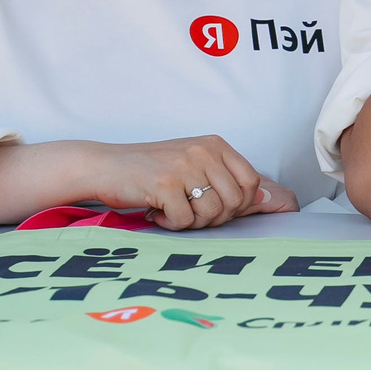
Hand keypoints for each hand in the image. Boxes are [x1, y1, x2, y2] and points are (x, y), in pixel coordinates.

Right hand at [82, 136, 284, 229]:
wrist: (104, 166)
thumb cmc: (151, 170)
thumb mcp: (193, 166)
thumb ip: (226, 181)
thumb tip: (265, 200)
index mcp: (215, 145)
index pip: (251, 181)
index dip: (240, 204)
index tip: (216, 208)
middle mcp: (203, 152)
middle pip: (234, 201)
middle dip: (216, 218)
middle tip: (191, 215)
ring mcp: (184, 166)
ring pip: (212, 213)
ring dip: (193, 222)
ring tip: (174, 212)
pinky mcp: (164, 185)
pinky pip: (185, 221)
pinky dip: (172, 224)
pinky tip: (158, 213)